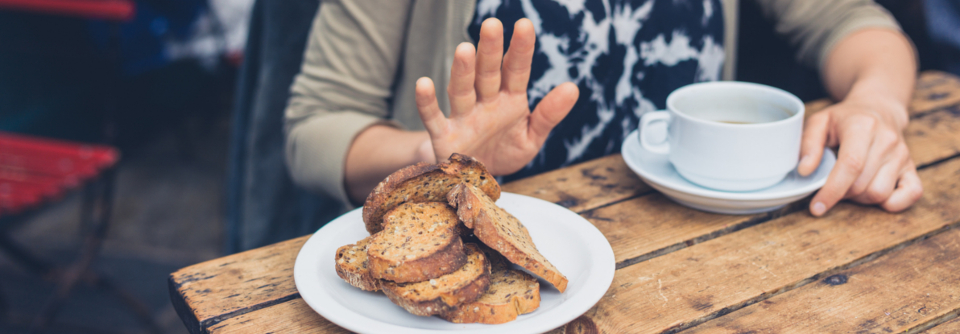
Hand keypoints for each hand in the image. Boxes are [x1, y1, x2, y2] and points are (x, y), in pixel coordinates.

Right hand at [414, 18, 578, 174]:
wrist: (478, 181)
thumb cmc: (505, 151)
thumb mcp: (532, 137)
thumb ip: (549, 114)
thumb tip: (573, 88)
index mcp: (509, 100)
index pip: (516, 70)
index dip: (520, 49)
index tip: (525, 25)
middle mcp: (485, 102)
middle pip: (487, 73)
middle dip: (489, 50)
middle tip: (492, 24)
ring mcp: (463, 117)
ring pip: (462, 90)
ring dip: (463, 71)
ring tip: (464, 49)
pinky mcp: (445, 136)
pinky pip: (433, 118)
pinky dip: (427, 103)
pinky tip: (424, 84)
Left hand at [798, 95, 922, 215]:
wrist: (878, 108)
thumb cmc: (845, 119)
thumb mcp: (819, 122)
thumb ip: (808, 144)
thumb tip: (805, 171)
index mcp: (863, 126)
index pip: (851, 165)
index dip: (832, 190)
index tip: (817, 207)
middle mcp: (887, 141)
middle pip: (862, 185)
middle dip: (841, 193)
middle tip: (832, 184)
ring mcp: (903, 154)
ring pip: (880, 194)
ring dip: (860, 198)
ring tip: (850, 184)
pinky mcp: (912, 166)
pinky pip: (911, 194)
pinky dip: (892, 203)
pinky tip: (873, 194)